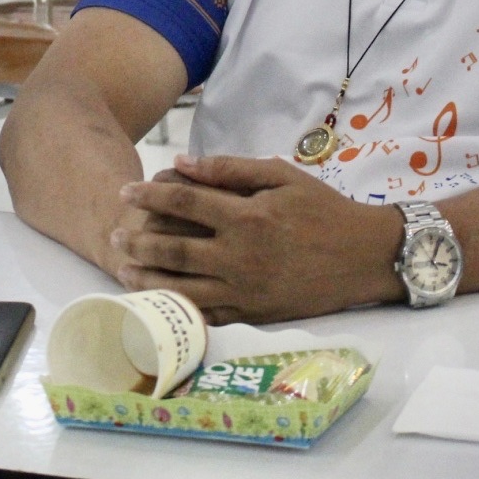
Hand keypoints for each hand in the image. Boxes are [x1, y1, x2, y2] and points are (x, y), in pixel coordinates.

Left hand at [109, 155, 404, 322]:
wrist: (365, 256)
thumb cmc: (322, 209)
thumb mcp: (281, 175)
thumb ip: (230, 169)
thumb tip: (182, 163)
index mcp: (247, 216)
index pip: (183, 202)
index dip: (149, 195)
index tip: (125, 190)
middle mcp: (241, 255)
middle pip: (174, 249)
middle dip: (138, 240)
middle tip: (113, 234)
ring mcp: (246, 289)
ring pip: (183, 288)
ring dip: (148, 279)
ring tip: (123, 269)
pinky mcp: (255, 314)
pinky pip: (208, 315)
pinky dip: (179, 310)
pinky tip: (158, 302)